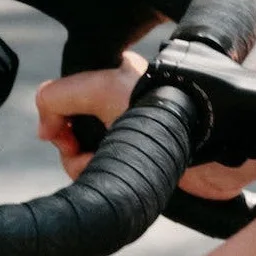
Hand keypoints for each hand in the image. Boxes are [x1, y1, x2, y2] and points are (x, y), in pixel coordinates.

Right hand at [35, 52, 255, 199]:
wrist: (209, 143)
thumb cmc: (164, 109)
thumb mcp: (103, 88)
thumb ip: (60, 94)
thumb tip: (45, 125)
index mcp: (114, 79)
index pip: (65, 100)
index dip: (57, 119)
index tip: (59, 132)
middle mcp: (120, 105)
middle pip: (71, 132)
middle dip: (70, 147)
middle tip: (83, 149)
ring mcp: (129, 135)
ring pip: (83, 157)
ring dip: (83, 165)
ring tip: (102, 161)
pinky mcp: (139, 163)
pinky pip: (103, 175)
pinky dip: (100, 177)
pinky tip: (114, 173)